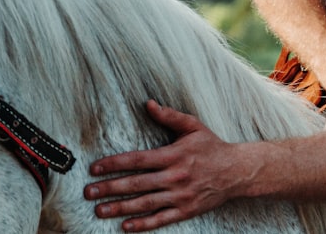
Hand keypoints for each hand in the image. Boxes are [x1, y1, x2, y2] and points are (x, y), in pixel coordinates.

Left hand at [84, 100, 242, 231]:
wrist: (237, 171)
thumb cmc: (212, 146)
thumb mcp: (193, 126)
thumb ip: (169, 116)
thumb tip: (148, 103)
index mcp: (174, 155)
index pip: (138, 160)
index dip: (114, 164)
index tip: (95, 168)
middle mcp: (175, 176)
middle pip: (136, 183)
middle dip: (110, 188)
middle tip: (88, 192)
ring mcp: (181, 196)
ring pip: (145, 203)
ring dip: (120, 208)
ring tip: (100, 210)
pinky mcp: (186, 210)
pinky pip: (161, 219)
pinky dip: (143, 224)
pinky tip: (125, 226)